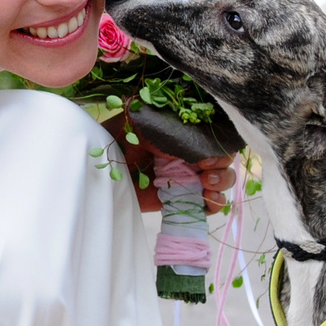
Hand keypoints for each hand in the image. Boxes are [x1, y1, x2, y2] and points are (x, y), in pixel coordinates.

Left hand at [102, 116, 237, 214]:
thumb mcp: (144, 120)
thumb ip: (169, 120)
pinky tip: (207, 199)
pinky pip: (208, 204)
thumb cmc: (120, 140)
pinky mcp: (181, 201)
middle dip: (222, 164)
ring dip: (222, 181)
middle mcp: (189, 155)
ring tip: (206, 184)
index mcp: (185, 134)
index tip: (207, 153)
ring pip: (221, 181)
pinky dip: (215, 203)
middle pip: (223, 159)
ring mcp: (187, 179)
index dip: (219, 145)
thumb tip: (195, 126)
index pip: (216, 137)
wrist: (101, 171)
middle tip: (205, 169)